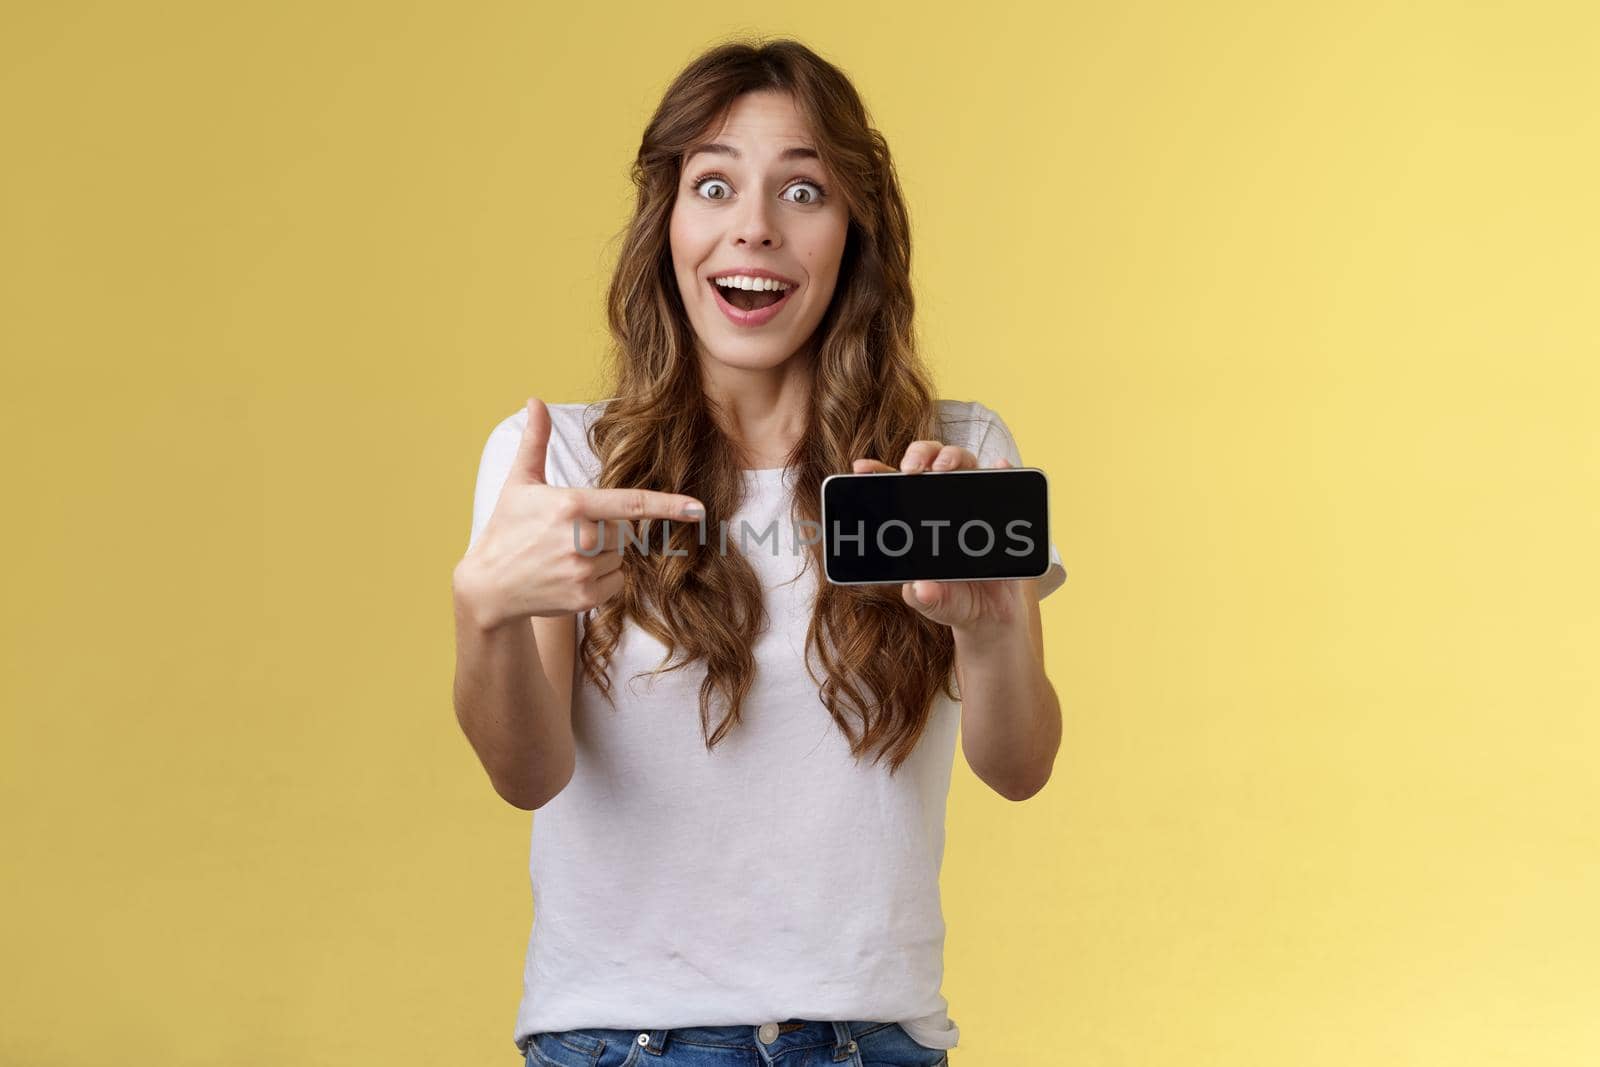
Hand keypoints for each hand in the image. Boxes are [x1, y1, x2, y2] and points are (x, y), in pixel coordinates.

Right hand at [454, 398, 704, 628]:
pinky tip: (569, 575)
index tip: (697, 508)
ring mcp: (584, 571)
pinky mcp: (585, 597)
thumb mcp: (520, 483)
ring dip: (603, 556)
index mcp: (572, 505)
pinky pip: (616, 582)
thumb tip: (535, 400)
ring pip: (621, 558)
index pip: (631, 504)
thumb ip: (535, 441)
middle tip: (570, 534)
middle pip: (626, 531)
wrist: (489, 587)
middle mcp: (582, 539)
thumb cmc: (508, 528)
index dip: (668, 505)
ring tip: (565, 556)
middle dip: (607, 530)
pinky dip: (601, 579)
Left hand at [849, 440, 1022, 632]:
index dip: (876, 472)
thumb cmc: (956, 602)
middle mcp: (941, 505)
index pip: (893, 488)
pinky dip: (1002, 469)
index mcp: (915, 522)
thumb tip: (920, 589)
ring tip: (945, 468)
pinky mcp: (998, 510)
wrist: (993, 613)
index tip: (862, 468)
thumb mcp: (935, 604)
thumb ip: (925, 598)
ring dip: (952, 456)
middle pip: (928, 462)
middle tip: (912, 469)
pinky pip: (1001, 481)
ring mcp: (971, 504)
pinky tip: (1000, 466)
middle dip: (919, 454)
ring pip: (962, 463)